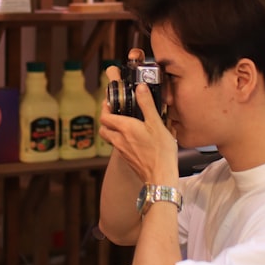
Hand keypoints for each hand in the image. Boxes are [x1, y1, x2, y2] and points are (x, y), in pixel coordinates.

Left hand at [99, 68, 177, 184]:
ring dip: (111, 130)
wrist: (160, 177)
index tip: (109, 101)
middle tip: (113, 112)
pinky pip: (118, 146)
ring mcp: (122, 151)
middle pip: (103, 128)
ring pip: (109, 138)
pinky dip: (119, 140)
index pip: (105, 116)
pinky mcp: (127, 159)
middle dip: (106, 119)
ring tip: (121, 124)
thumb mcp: (156, 124)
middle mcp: (119, 139)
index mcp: (125, 128)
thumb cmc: (160, 151)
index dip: (105, 107)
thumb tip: (140, 87)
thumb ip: (147, 105)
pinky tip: (131, 138)